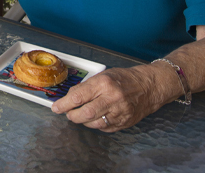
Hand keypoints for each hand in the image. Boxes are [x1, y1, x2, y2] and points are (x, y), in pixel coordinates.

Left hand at [51, 66, 165, 131]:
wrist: (148, 87)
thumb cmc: (124, 78)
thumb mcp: (103, 75)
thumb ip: (87, 86)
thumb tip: (70, 96)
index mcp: (104, 83)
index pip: (78, 96)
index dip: (64, 104)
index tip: (56, 107)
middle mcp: (112, 98)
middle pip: (85, 113)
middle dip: (72, 115)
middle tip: (67, 113)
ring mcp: (119, 112)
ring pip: (93, 123)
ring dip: (82, 121)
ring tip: (80, 115)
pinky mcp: (124, 122)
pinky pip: (104, 128)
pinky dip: (95, 124)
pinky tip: (94, 118)